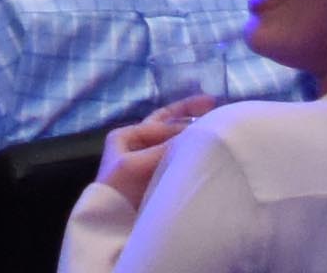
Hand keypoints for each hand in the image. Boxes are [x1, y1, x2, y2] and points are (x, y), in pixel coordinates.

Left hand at [91, 107, 212, 210]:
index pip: (160, 124)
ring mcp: (148, 162)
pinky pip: (176, 160)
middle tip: (212, 101)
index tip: (206, 124)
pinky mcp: (158, 178)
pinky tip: (204, 151)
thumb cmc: (118, 190)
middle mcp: (137, 146)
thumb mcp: (135, 165)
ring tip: (214, 122)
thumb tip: (195, 134)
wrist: (112, 225)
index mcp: (126, 137)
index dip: (183, 122)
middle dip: (188, 113)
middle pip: (167, 124)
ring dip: (191, 132)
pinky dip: (189, 153)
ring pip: (173, 141)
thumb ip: (164, 149)